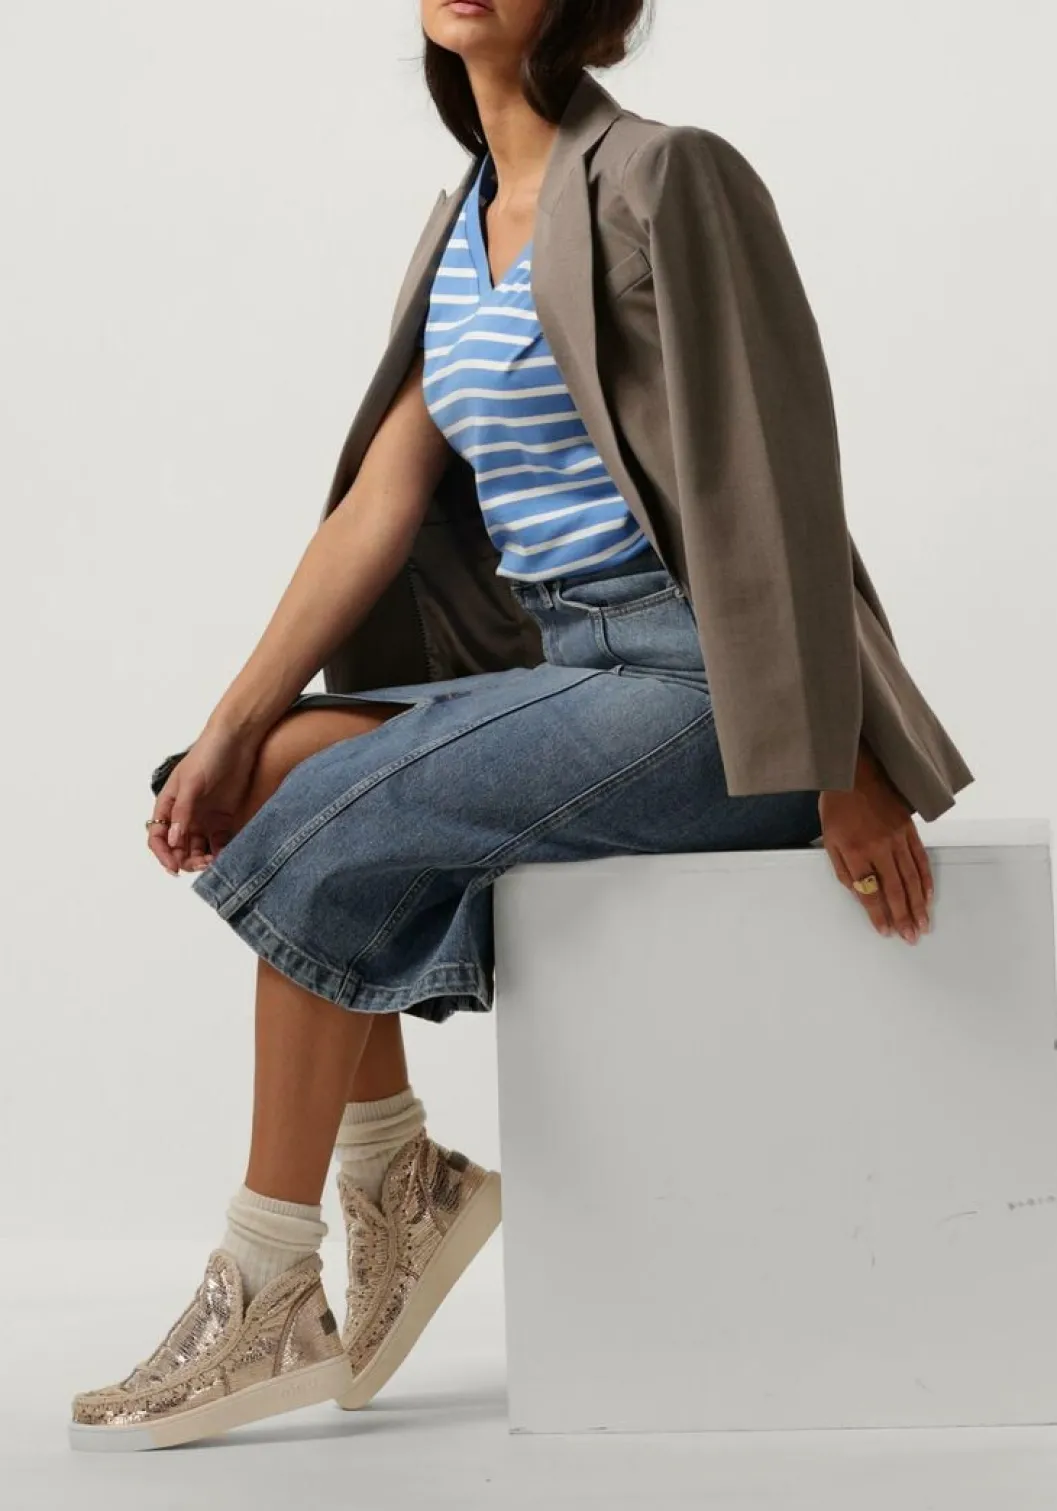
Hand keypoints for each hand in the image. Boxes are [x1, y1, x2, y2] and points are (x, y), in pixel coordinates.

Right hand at [146, 720, 261, 876]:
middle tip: (202, 865)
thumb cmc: (209, 755)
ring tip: (215, 863)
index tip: (174, 868)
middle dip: (186, 860)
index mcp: (169, 805)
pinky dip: (221, 852)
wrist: (238, 741)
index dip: (163, 854)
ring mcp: (204, 818)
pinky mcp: (224, 819)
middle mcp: (184, 815)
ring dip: (203, 860)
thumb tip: (173, 840)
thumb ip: (183, 812)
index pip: (158, 837)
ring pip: (198, 849)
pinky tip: (227, 856)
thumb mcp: (192, 783)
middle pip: (178, 848)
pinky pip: (219, 843)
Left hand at [819, 742, 933, 942]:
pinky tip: (928, 896)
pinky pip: (921, 860)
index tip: (886, 931)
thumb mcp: (829, 840)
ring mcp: (897, 838)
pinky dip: (926, 880)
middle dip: (904, 917)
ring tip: (923, 925)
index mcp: (855, 851)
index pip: (870, 892)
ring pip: (911, 879)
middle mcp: (879, 847)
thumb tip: (860, 894)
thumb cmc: (838, 806)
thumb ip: (844, 870)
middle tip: (911, 937)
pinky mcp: (910, 830)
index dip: (878, 915)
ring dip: (919, 905)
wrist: (856, 772)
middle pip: (895, 890)